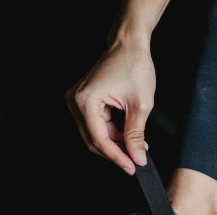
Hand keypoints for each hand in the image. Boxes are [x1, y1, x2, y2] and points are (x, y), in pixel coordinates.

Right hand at [65, 40, 155, 174]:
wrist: (129, 45)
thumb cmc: (134, 66)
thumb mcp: (140, 105)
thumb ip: (136, 134)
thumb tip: (137, 157)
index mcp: (86, 101)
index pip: (99, 140)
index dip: (116, 157)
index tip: (131, 167)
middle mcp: (76, 101)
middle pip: (93, 140)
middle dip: (115, 153)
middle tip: (134, 161)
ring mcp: (78, 100)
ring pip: (95, 135)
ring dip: (114, 144)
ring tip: (136, 147)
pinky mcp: (84, 100)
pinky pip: (96, 125)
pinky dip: (112, 133)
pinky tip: (127, 136)